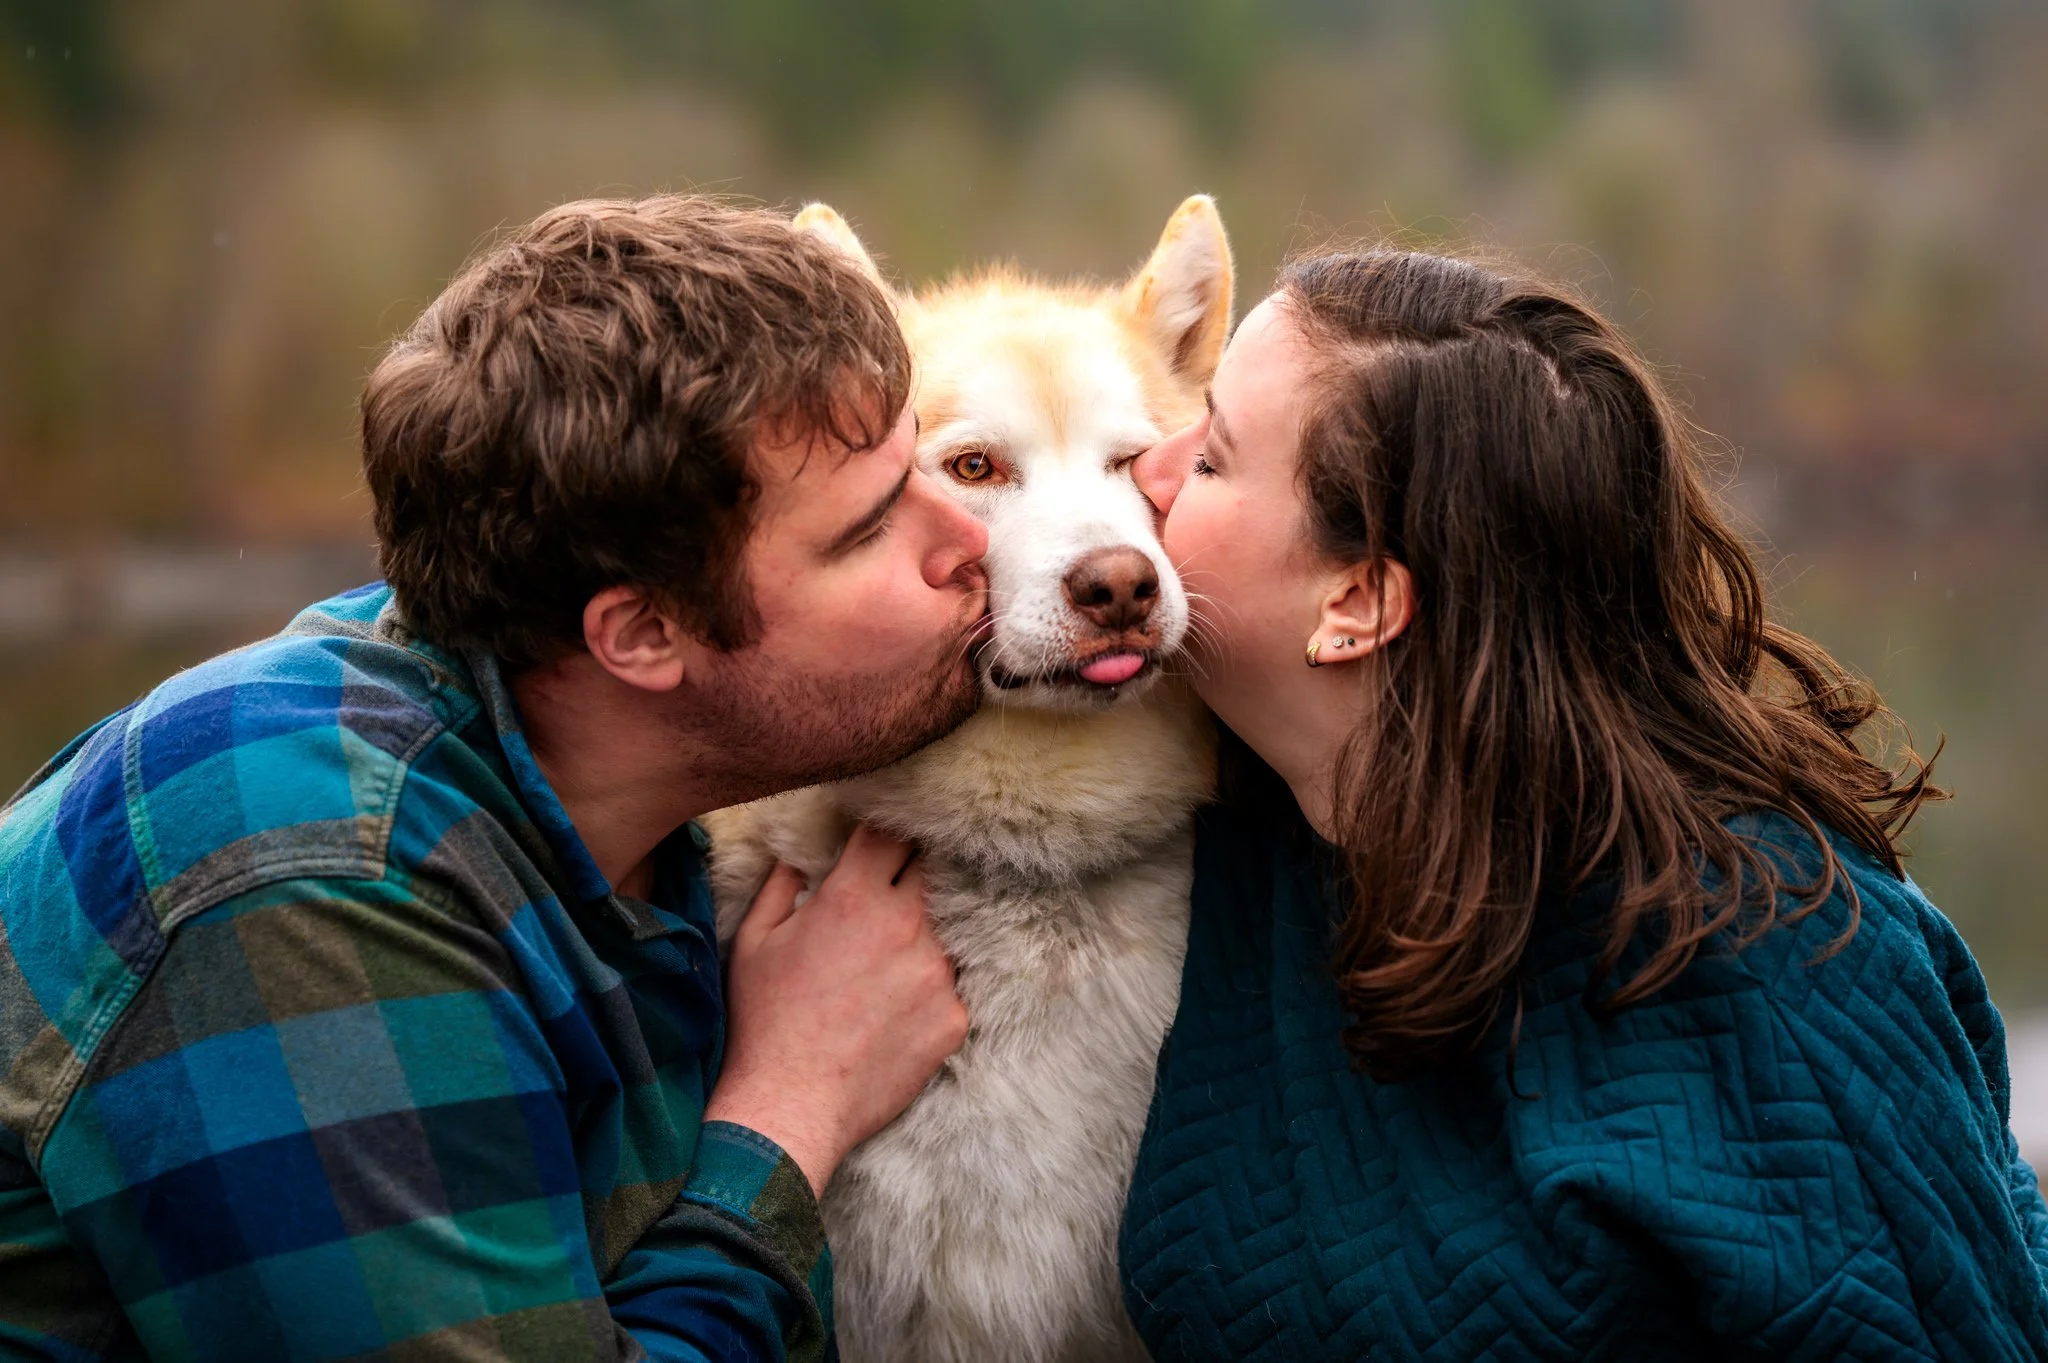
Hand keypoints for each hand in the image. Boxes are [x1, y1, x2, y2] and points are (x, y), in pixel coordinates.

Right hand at [703, 824, 967, 1195]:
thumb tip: (798, 855)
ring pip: (945, 929)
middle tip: (893, 890)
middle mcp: (905, 925)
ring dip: (924, 933)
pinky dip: (930, 988)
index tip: (881, 841)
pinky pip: (952, 985)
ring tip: (890, 962)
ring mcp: (937, 972)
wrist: (790, 1106)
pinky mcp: (954, 1016)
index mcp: (853, 898)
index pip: (890, 833)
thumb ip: (780, 885)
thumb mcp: (754, 941)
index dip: (885, 832)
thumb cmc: (763, 1023)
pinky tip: (897, 1010)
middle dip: (913, 872)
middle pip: (930, 870)